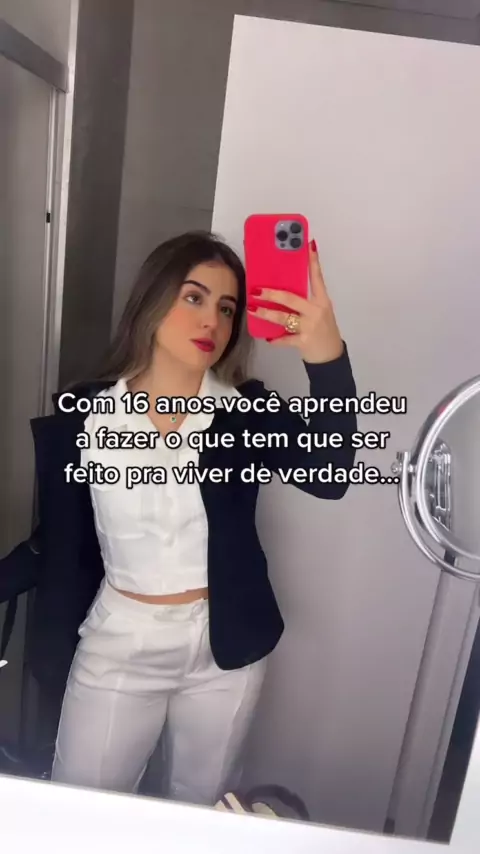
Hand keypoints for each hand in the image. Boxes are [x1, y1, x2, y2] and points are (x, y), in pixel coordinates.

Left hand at [247, 240, 343, 363]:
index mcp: (322, 301)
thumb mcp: (319, 312)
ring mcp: (309, 326)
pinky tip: (267, 338)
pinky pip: (284, 339)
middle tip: (256, 291)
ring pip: (283, 317)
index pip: (317, 277)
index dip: (313, 261)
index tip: (308, 245)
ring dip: (266, 314)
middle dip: (271, 294)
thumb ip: (305, 302)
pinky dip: (275, 339)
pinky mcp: (303, 340)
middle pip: (291, 298)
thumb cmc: (323, 330)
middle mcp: (316, 311)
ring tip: (253, 309)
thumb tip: (282, 291)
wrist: (331, 355)